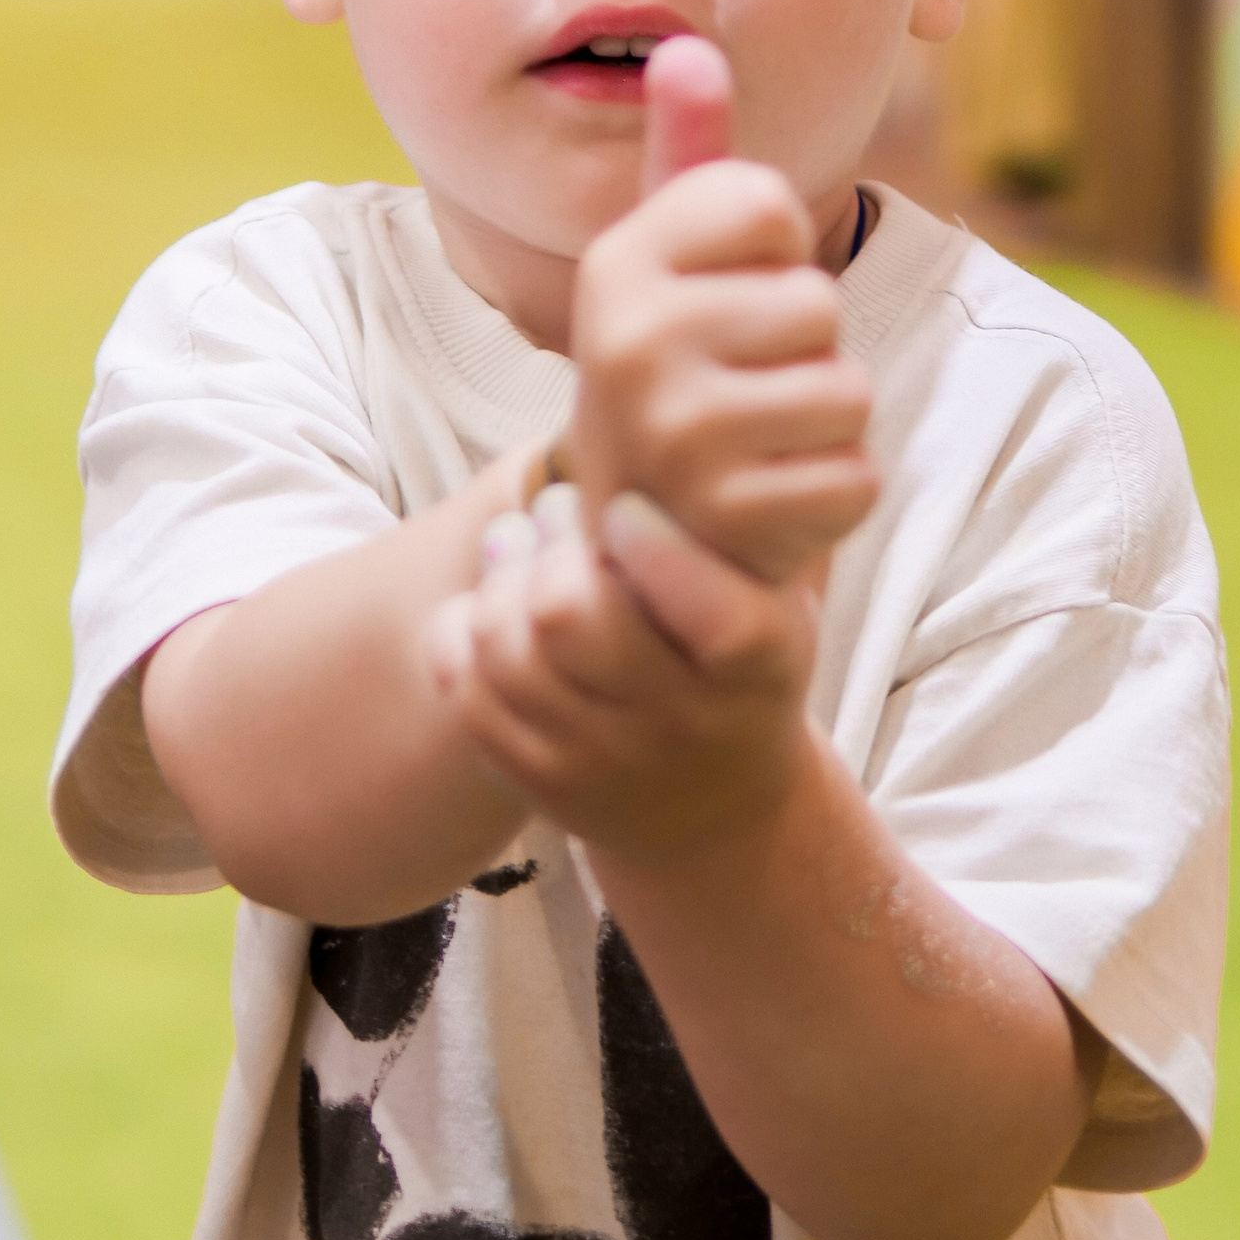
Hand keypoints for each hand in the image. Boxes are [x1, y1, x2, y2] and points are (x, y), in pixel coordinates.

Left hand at [432, 493, 820, 859]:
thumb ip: (729, 530)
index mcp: (759, 668)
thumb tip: (647, 434)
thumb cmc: (739, 664)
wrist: (718, 806)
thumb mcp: (775, 599)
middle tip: (559, 511)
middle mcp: (681, 724)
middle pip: (568, 614)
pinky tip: (491, 605)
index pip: (707, 607)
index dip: (648, 540)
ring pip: (504, 647)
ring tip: (516, 542)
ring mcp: (602, 762)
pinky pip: (467, 690)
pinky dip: (463, 630)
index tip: (627, 511)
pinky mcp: (539, 784)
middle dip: (552, 540)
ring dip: (499, 574)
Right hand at [567, 39, 875, 584]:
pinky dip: (833, 494)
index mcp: (616, 261)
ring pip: (846, 390)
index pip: (769, 202)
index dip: (774, 252)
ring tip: (758, 441)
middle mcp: (628, 341)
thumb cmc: (676, 367)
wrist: (639, 537)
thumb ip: (687, 154)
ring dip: (825, 423)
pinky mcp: (727, 519)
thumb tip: (686, 48)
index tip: (722, 297)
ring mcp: (673, 436)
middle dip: (805, 348)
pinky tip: (771, 499)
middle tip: (741, 386)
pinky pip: (855, 477)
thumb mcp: (670, 259)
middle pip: (815, 301)